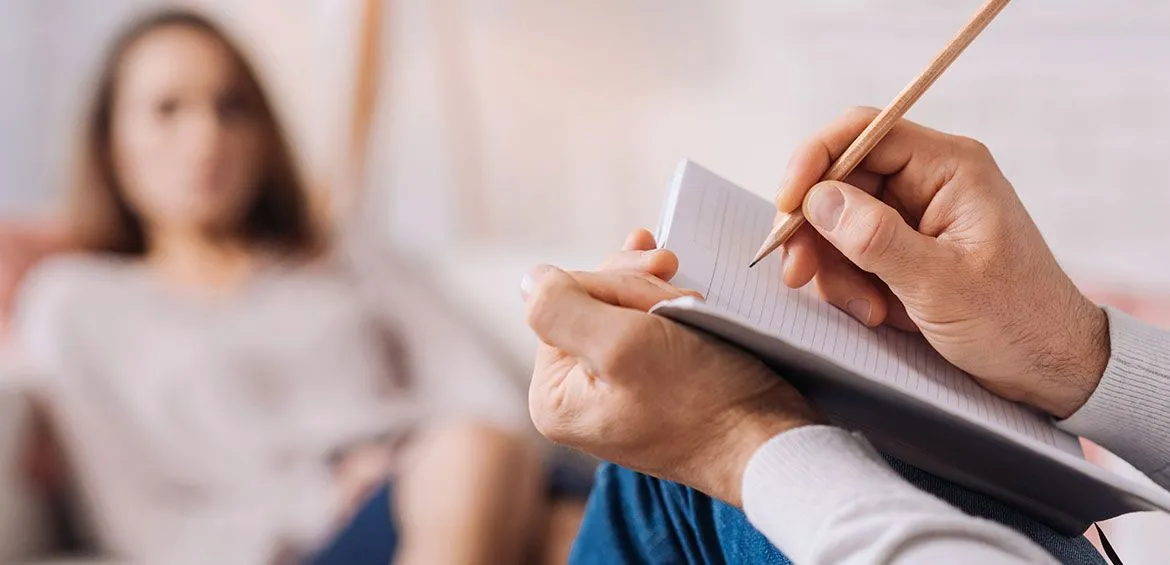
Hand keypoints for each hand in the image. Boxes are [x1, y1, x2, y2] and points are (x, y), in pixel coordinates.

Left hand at [523, 230, 822, 505]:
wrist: (768, 440)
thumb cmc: (702, 400)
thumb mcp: (621, 346)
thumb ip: (560, 308)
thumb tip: (529, 279)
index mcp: (553, 396)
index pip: (563, 302)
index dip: (612, 283)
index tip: (660, 282)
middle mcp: (576, 397)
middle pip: (589, 304)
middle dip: (636, 287)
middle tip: (680, 284)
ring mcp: (613, 391)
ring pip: (620, 309)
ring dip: (657, 294)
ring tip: (693, 300)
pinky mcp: (650, 384)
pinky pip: (645, 328)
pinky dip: (666, 306)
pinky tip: (681, 292)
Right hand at [776, 107, 1108, 417]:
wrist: (1051, 369)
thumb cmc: (1016, 322)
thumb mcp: (940, 284)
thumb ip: (875, 238)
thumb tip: (817, 199)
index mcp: (950, 168)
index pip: (863, 133)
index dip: (814, 161)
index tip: (786, 206)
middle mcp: (930, 182)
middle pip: (841, 180)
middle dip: (815, 229)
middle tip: (798, 274)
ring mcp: (915, 217)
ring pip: (838, 221)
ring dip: (834, 267)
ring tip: (865, 310)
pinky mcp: (906, 250)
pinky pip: (852, 252)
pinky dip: (848, 283)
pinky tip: (874, 313)